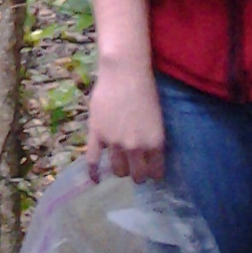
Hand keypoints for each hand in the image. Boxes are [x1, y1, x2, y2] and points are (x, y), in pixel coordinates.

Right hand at [84, 57, 165, 183]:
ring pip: (118, 170)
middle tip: (136, 169)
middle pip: (137, 175)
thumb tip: (147, 153)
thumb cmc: (146, 90)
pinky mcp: (97, 135)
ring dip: (121, 171)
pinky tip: (96, 180)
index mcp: (155, 143)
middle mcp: (136, 147)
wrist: (125, 73)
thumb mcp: (157, 119)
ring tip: (121, 167)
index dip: (153, 174)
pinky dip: (94, 173)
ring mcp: (115, 143)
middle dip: (138, 174)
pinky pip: (93, 160)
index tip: (151, 172)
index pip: (156, 172)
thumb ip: (152, 139)